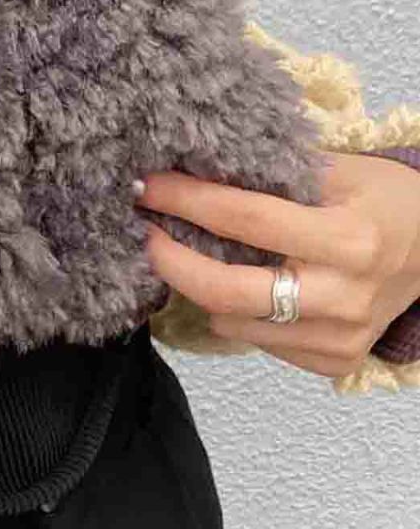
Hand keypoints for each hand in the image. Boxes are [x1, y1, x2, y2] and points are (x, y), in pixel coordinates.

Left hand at [138, 154, 419, 381]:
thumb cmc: (384, 202)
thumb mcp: (341, 171)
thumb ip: (275, 173)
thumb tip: (193, 165)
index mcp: (350, 240)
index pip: (248, 220)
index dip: (188, 202)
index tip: (147, 186)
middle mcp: (344, 296)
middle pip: (228, 291)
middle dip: (171, 261)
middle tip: (144, 233)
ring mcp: (339, 338)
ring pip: (233, 322)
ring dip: (201, 288)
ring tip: (191, 254)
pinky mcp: (333, 363)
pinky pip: (257, 341)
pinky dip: (237, 313)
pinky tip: (243, 284)